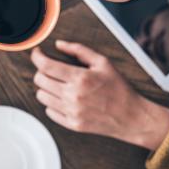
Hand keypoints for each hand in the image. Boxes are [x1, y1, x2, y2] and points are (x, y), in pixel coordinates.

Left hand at [31, 40, 168, 149]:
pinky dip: (52, 103)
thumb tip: (58, 44)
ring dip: (45, 87)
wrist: (131, 117)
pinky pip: (49, 111)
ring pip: (41, 96)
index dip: (37, 56)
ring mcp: (71, 111)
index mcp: (80, 78)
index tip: (37, 53)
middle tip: (50, 69)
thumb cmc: (118, 88)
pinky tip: (63, 98)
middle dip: (41, 71)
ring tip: (58, 84)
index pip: (45, 65)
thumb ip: (79, 50)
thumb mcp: (103, 63)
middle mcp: (73, 95)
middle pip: (40, 80)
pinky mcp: (72, 124)